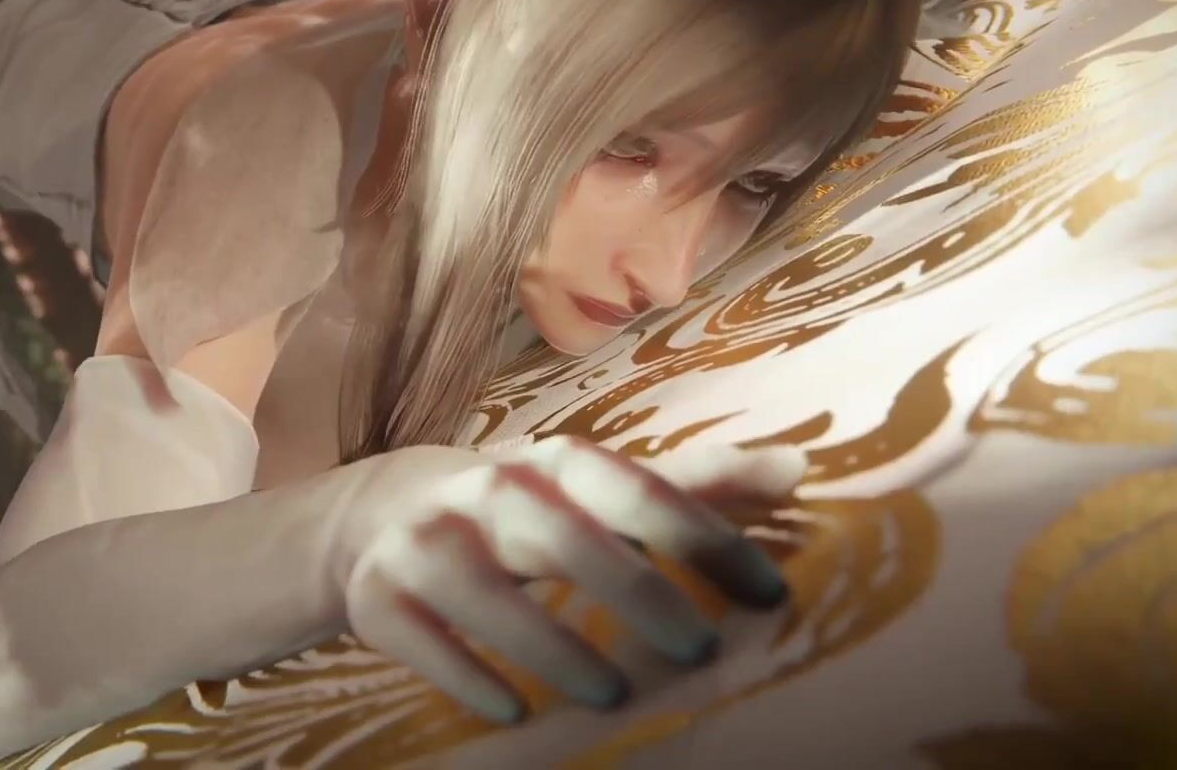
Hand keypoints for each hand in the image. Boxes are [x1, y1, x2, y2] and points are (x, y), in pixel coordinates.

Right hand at [330, 435, 804, 722]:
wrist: (385, 512)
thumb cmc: (528, 509)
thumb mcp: (601, 490)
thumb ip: (695, 484)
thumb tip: (798, 466)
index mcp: (557, 465)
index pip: (636, 488)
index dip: (704, 535)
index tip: (770, 594)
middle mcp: (489, 492)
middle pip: (561, 532)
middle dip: (632, 588)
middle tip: (700, 650)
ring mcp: (427, 540)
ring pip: (482, 585)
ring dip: (548, 641)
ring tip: (611, 694)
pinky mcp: (378, 592)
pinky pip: (418, 634)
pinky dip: (464, 672)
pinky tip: (512, 711)